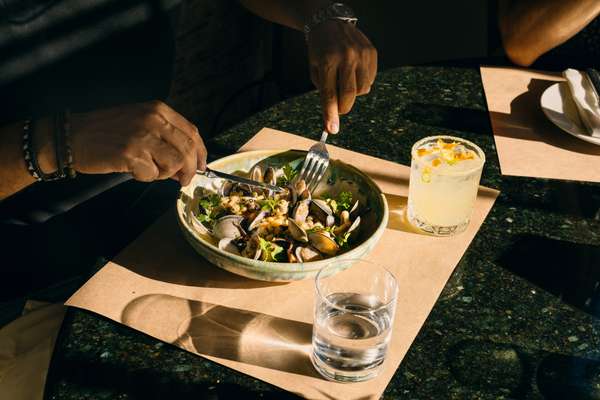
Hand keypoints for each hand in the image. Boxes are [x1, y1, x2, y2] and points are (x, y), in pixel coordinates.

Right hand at [70, 101, 206, 185]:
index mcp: (159, 110)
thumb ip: (165, 135)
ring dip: (166, 174)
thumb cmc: (106, 131)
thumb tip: (188, 160)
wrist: (73, 136)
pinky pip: (153, 174)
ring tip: (149, 170)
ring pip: (174, 163)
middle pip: (188, 150)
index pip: (192, 132)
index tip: (201, 166)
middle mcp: (154, 119)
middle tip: (182, 180)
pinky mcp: (131, 154)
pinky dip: (146, 177)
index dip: (201, 153)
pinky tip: (132, 170)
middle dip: (189, 170)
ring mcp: (143, 136)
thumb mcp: (140, 120)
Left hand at [307, 20, 376, 133]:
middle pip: (349, 95)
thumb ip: (323, 90)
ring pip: (362, 90)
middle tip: (338, 108)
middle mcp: (346, 57)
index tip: (332, 130)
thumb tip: (331, 118)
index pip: (330, 94)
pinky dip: (361, 83)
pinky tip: (353, 73)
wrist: (330, 23)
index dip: (331, 114)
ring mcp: (361, 54)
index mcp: (327, 61)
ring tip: (344, 82)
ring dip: (353, 94)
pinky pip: (370, 80)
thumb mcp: (314, 68)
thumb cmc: (320, 49)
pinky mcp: (372, 53)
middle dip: (343, 107)